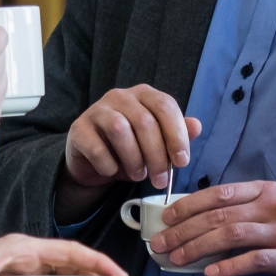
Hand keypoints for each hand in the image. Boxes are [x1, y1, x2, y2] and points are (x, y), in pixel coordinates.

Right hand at [58, 84, 201, 222]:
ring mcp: (97, 110)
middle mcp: (120, 96)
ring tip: (138, 175)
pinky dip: (109, 166)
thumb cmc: (129, 149)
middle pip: (145, 121)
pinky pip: (98, 148)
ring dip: (134, 160)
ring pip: (120, 130)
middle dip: (157, 156)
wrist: (92, 161)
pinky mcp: (78, 129)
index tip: (182, 161)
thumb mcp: (156, 144)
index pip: (165, 106)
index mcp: (144, 95)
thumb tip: (197, 126)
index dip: (176, 134)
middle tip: (160, 181)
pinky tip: (113, 172)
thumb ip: (176, 135)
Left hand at [149, 180, 275, 275]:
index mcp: (264, 190)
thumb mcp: (273, 205)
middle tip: (161, 242)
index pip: (219, 193)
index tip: (166, 217)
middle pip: (219, 215)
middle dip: (185, 230)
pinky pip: (253, 261)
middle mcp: (272, 206)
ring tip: (177, 258)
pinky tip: (210, 273)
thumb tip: (197, 219)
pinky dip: (229, 267)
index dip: (189, 205)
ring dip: (199, 247)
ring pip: (231, 235)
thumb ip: (242, 208)